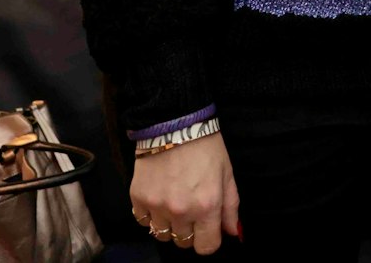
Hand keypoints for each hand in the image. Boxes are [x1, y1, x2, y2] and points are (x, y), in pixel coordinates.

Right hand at [130, 133, 238, 254]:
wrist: (175, 124)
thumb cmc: (206, 148)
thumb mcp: (227, 175)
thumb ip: (230, 207)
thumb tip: (232, 232)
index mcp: (207, 206)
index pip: (206, 247)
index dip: (209, 240)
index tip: (208, 229)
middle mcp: (181, 211)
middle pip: (183, 243)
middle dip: (190, 231)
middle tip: (191, 210)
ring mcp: (157, 206)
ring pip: (162, 235)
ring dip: (169, 225)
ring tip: (174, 204)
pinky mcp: (138, 198)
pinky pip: (143, 222)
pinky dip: (150, 215)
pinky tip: (159, 198)